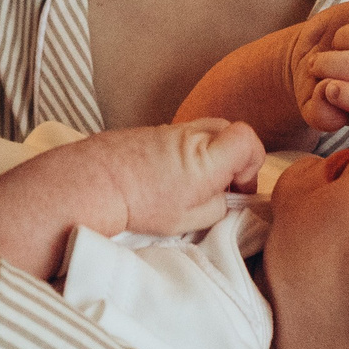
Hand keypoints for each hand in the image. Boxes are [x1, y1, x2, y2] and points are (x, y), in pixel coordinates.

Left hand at [62, 120, 267, 237]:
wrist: (96, 182)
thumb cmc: (141, 204)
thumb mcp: (190, 219)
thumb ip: (218, 206)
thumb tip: (225, 198)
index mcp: (208, 158)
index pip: (248, 139)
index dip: (252, 162)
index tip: (237, 185)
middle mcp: (193, 135)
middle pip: (229, 130)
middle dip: (232, 157)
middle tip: (220, 186)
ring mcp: (172, 129)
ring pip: (205, 132)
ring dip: (207, 155)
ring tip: (191, 184)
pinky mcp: (154, 130)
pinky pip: (182, 135)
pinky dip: (185, 152)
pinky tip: (169, 176)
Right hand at [284, 0, 348, 133]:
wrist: (314, 55)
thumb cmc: (317, 85)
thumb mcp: (313, 108)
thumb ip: (321, 114)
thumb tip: (328, 92)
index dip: (347, 95)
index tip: (325, 87)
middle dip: (331, 65)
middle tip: (318, 65)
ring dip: (343, 39)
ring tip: (335, 44)